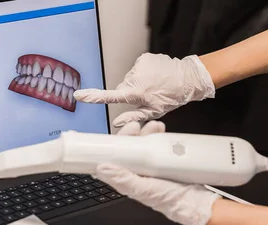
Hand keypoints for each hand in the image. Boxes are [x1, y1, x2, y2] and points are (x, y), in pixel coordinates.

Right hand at [74, 53, 215, 127]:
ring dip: (139, 83)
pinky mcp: (144, 57)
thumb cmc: (172, 97)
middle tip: (146, 96)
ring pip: (131, 78)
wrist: (188, 78)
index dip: (94, 97)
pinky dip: (144, 73)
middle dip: (130, 93)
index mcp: (135, 92)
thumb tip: (117, 123)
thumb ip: (133, 117)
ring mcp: (139, 65)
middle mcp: (134, 77)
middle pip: (122, 88)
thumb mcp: (153, 112)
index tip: (79, 95)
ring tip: (154, 86)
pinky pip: (138, 68)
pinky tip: (155, 77)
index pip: (110, 95)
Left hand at [98, 119, 218, 224]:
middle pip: (129, 148)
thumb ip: (122, 180)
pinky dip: (159, 137)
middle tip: (138, 126)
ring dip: (147, 133)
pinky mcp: (165, 164)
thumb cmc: (170, 200)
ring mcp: (152, 167)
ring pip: (144, 145)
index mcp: (128, 179)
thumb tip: (102, 169)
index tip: (122, 133)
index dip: (115, 144)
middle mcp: (139, 173)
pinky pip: (159, 147)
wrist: (197, 203)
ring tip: (155, 127)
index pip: (115, 158)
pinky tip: (162, 132)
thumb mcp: (143, 189)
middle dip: (132, 134)